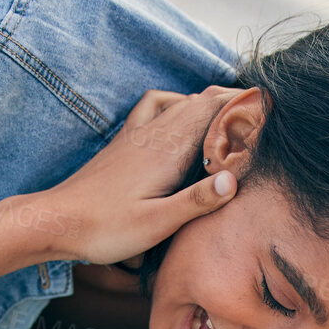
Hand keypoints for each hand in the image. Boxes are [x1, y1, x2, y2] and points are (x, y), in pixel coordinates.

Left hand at [0, 87, 241, 278]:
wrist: (57, 220)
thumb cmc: (105, 228)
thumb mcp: (157, 223)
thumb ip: (197, 201)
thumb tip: (234, 180)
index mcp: (167, 149)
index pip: (211, 108)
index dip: (243, 102)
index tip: (271, 107)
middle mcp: (153, 133)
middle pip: (200, 100)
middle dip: (233, 102)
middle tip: (263, 115)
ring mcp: (137, 134)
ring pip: (180, 102)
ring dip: (208, 103)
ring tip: (231, 117)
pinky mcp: (126, 142)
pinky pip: (156, 107)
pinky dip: (176, 104)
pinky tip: (182, 119)